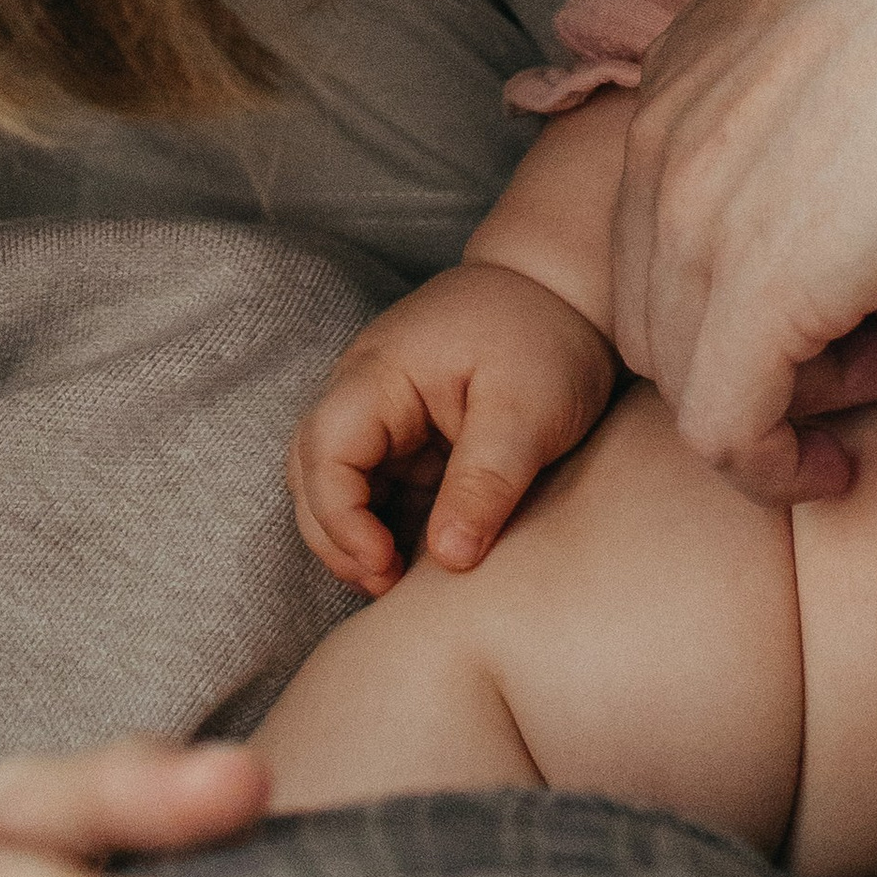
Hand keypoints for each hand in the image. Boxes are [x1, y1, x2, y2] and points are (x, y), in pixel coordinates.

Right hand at [284, 256, 614, 591]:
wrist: (565, 292)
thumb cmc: (546, 337)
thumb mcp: (527, 410)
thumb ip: (484, 483)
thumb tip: (447, 559)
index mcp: (380, 371)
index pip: (325, 453)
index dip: (341, 521)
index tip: (384, 566)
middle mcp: (364, 387)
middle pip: (310, 471)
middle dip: (335, 536)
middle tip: (386, 585)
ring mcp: (380, 408)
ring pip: (332, 480)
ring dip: (351, 532)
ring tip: (395, 579)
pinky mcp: (404, 429)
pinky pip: (371, 482)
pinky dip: (380, 520)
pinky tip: (414, 552)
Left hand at [610, 0, 876, 507]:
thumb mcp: (858, 15)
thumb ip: (826, 84)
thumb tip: (873, 150)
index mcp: (684, 62)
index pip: (662, 213)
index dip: (735, 273)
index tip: (837, 285)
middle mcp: (661, 137)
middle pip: (653, 301)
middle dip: (737, 345)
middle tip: (858, 347)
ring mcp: (692, 220)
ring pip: (681, 372)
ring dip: (770, 402)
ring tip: (874, 380)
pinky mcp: (753, 300)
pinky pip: (723, 431)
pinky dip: (771, 469)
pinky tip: (832, 472)